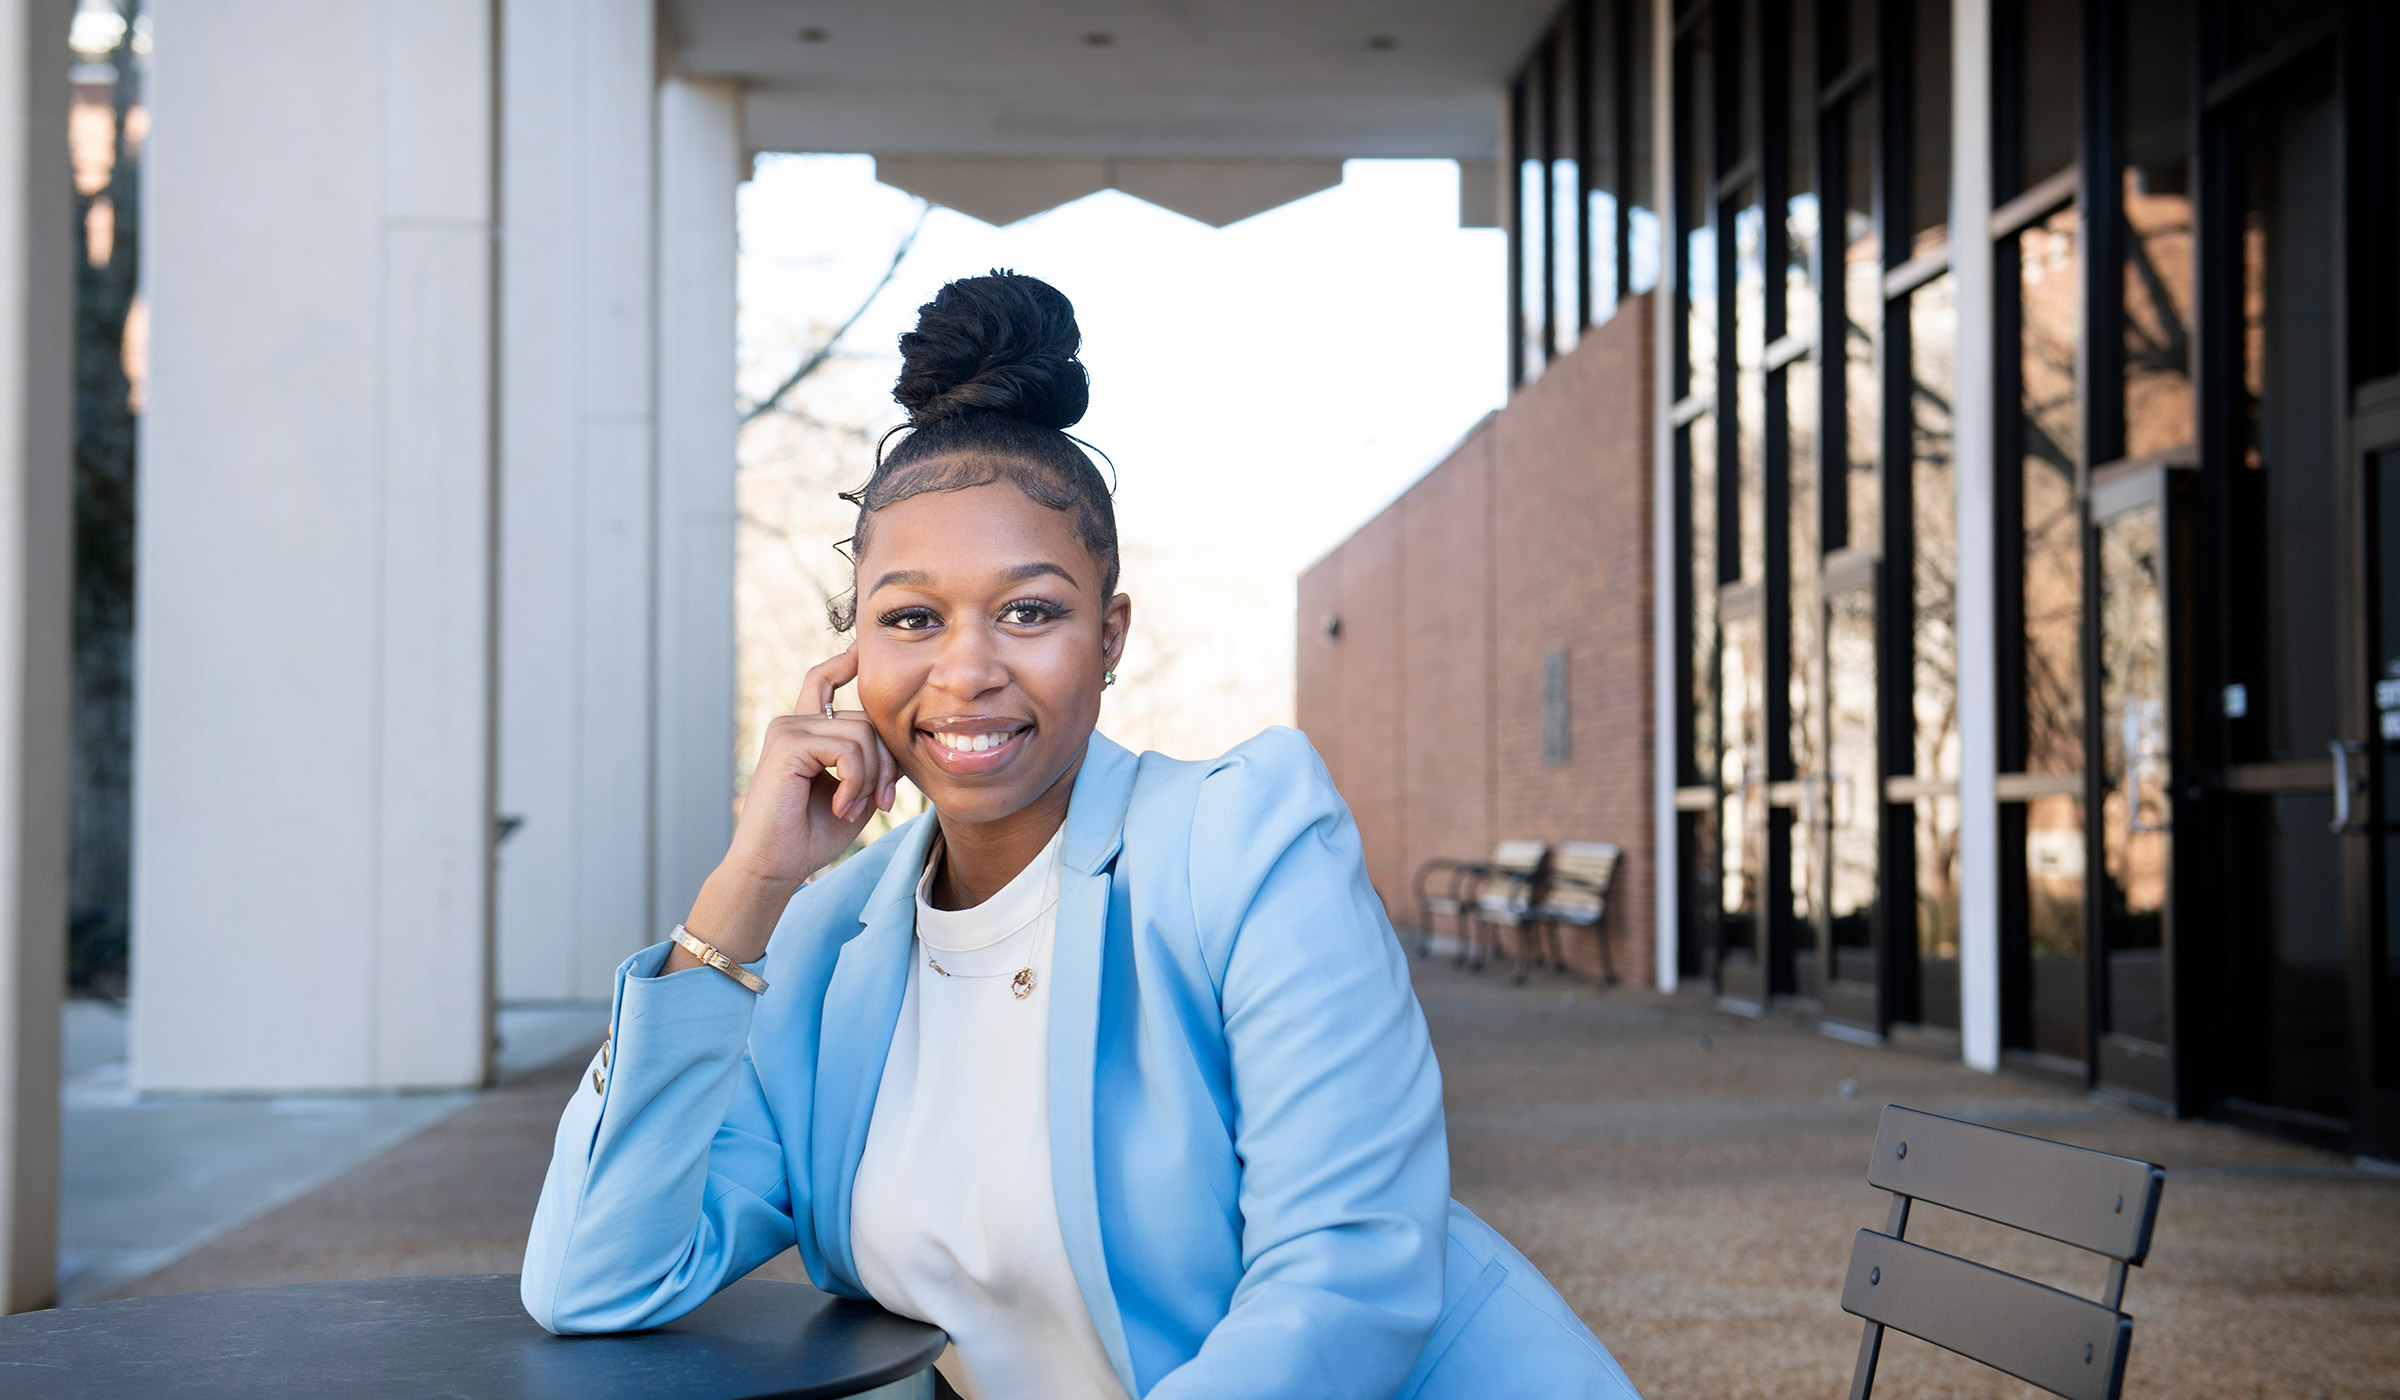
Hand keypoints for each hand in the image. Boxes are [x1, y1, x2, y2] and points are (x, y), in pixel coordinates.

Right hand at [675, 647, 898, 965]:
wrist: (776, 865)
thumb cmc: (812, 834)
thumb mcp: (856, 791)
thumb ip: (872, 761)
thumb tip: (903, 737)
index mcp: (806, 731)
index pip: (824, 680)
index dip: (845, 661)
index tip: (863, 646)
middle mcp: (794, 723)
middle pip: (867, 718)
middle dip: (887, 761)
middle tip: (883, 802)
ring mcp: (788, 729)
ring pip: (863, 734)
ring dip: (872, 777)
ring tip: (857, 807)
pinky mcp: (787, 743)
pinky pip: (848, 749)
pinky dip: (857, 781)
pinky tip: (843, 806)